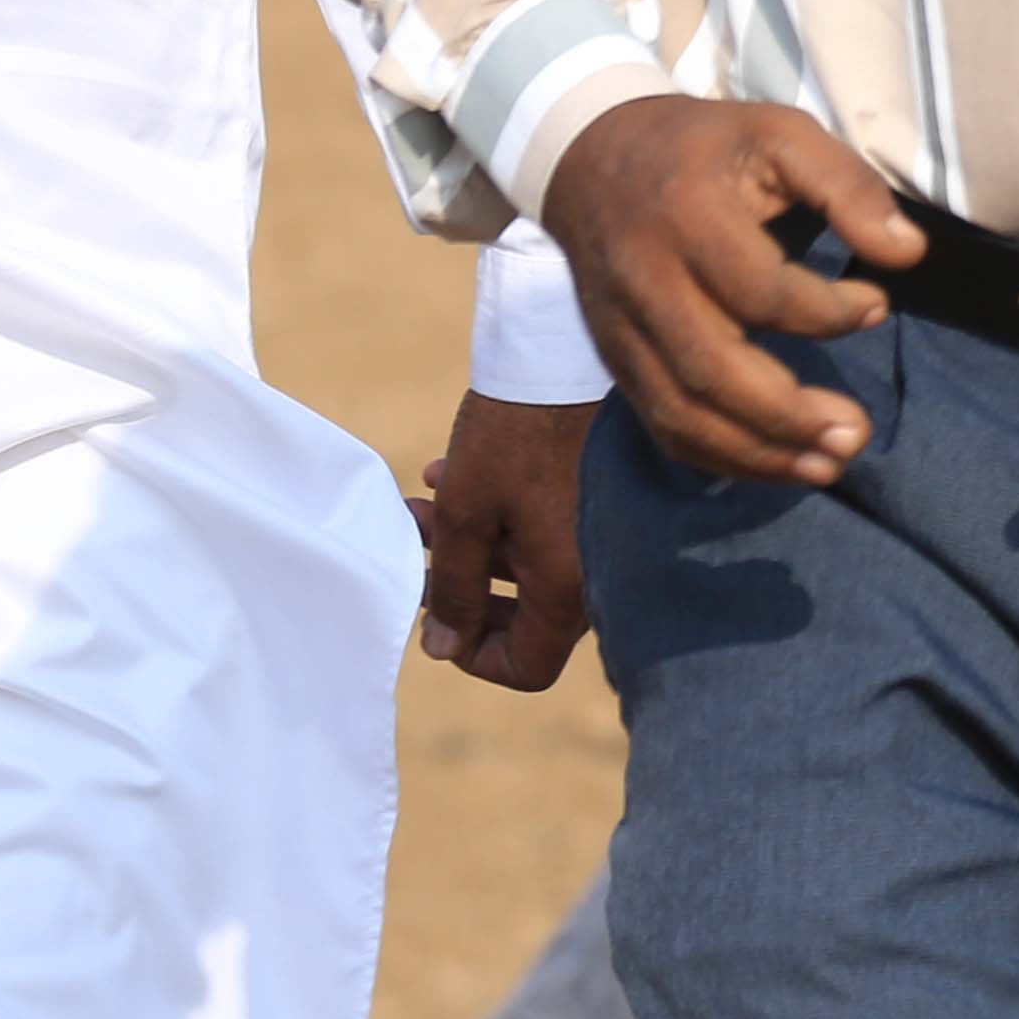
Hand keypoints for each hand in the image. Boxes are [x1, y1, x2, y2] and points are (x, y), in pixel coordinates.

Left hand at [411, 388, 599, 688]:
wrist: (566, 352)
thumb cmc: (515, 434)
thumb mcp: (466, 514)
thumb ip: (453, 590)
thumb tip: (443, 648)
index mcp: (568, 584)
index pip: (529, 666)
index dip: (473, 655)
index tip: (437, 616)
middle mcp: (596, 566)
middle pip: (528, 619)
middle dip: (463, 590)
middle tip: (419, 556)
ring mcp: (599, 529)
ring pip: (529, 566)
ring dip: (471, 547)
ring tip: (422, 506)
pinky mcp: (597, 495)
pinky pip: (547, 529)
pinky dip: (499, 517)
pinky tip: (453, 475)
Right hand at [535, 95, 922, 485]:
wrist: (591, 159)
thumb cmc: (706, 146)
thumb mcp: (782, 134)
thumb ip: (848, 187)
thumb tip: (910, 254)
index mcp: (687, 214)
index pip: (757, 289)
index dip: (826, 311)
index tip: (878, 306)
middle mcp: (644, 281)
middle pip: (710, 369)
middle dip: (787, 414)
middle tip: (858, 434)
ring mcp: (620, 329)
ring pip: (680, 412)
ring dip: (756, 452)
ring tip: (827, 466)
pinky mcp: (614, 359)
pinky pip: (660, 422)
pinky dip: (717, 455)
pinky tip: (776, 464)